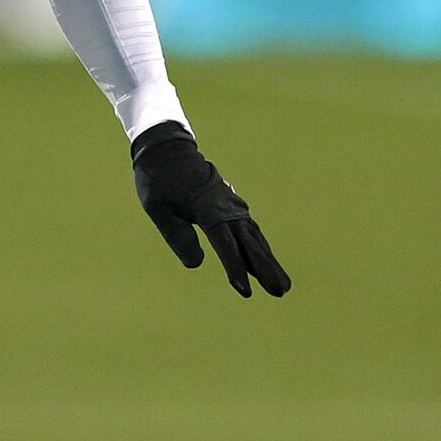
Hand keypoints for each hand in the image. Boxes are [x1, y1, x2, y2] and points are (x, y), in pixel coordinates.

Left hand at [132, 122, 289, 298]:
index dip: (236, 269)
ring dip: (268, 259)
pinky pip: (249, 227)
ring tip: (282, 283)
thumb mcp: (159, 210)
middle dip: (266, 268)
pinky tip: (264, 257)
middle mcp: (226, 207)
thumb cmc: (159, 180)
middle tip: (282, 291)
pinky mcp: (230, 202)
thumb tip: (196, 264)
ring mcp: (231, 203)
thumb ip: (178, 236)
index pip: (226, 246)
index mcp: (208, 210)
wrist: (167, 149)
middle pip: (250, 243)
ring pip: (254, 236)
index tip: (246, 291)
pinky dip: (258, 244)